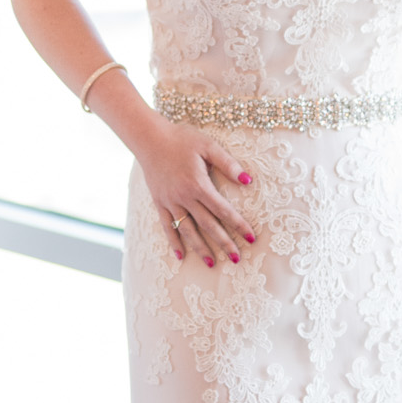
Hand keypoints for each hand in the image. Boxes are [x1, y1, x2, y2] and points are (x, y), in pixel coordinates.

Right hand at [137, 119, 256, 268]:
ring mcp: (170, 202)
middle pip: (208, 225)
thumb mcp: (208, 146)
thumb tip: (248, 180)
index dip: (238, 225)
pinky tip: (181, 256)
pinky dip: (174, 242)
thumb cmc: (182, 140)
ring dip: (200, 248)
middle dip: (224, 243)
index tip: (251, 238)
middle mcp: (184, 197)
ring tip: (211, 263)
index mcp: (199, 184)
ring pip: (187, 230)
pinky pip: (167, 226)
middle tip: (236, 259)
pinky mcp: (159, 202)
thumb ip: (228, 164)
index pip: (223, 210)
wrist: (150, 139)